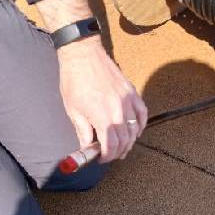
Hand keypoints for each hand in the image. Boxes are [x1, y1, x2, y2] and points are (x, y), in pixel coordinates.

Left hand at [57, 36, 147, 161]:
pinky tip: (135, 130)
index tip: (101, 158)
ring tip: (122, 146)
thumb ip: (83, 130)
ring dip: (130, 141)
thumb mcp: (73, 110)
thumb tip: (87, 146)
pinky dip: (140, 124)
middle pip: (125, 140)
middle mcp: (119, 112)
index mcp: (103, 118)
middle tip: (111, 155)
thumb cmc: (74, 81)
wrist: (83, 55)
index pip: (111, 146)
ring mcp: (128, 101)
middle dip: (119, 151)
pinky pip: (142, 113)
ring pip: (135, 129)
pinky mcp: (132, 92)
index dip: (107, 156)